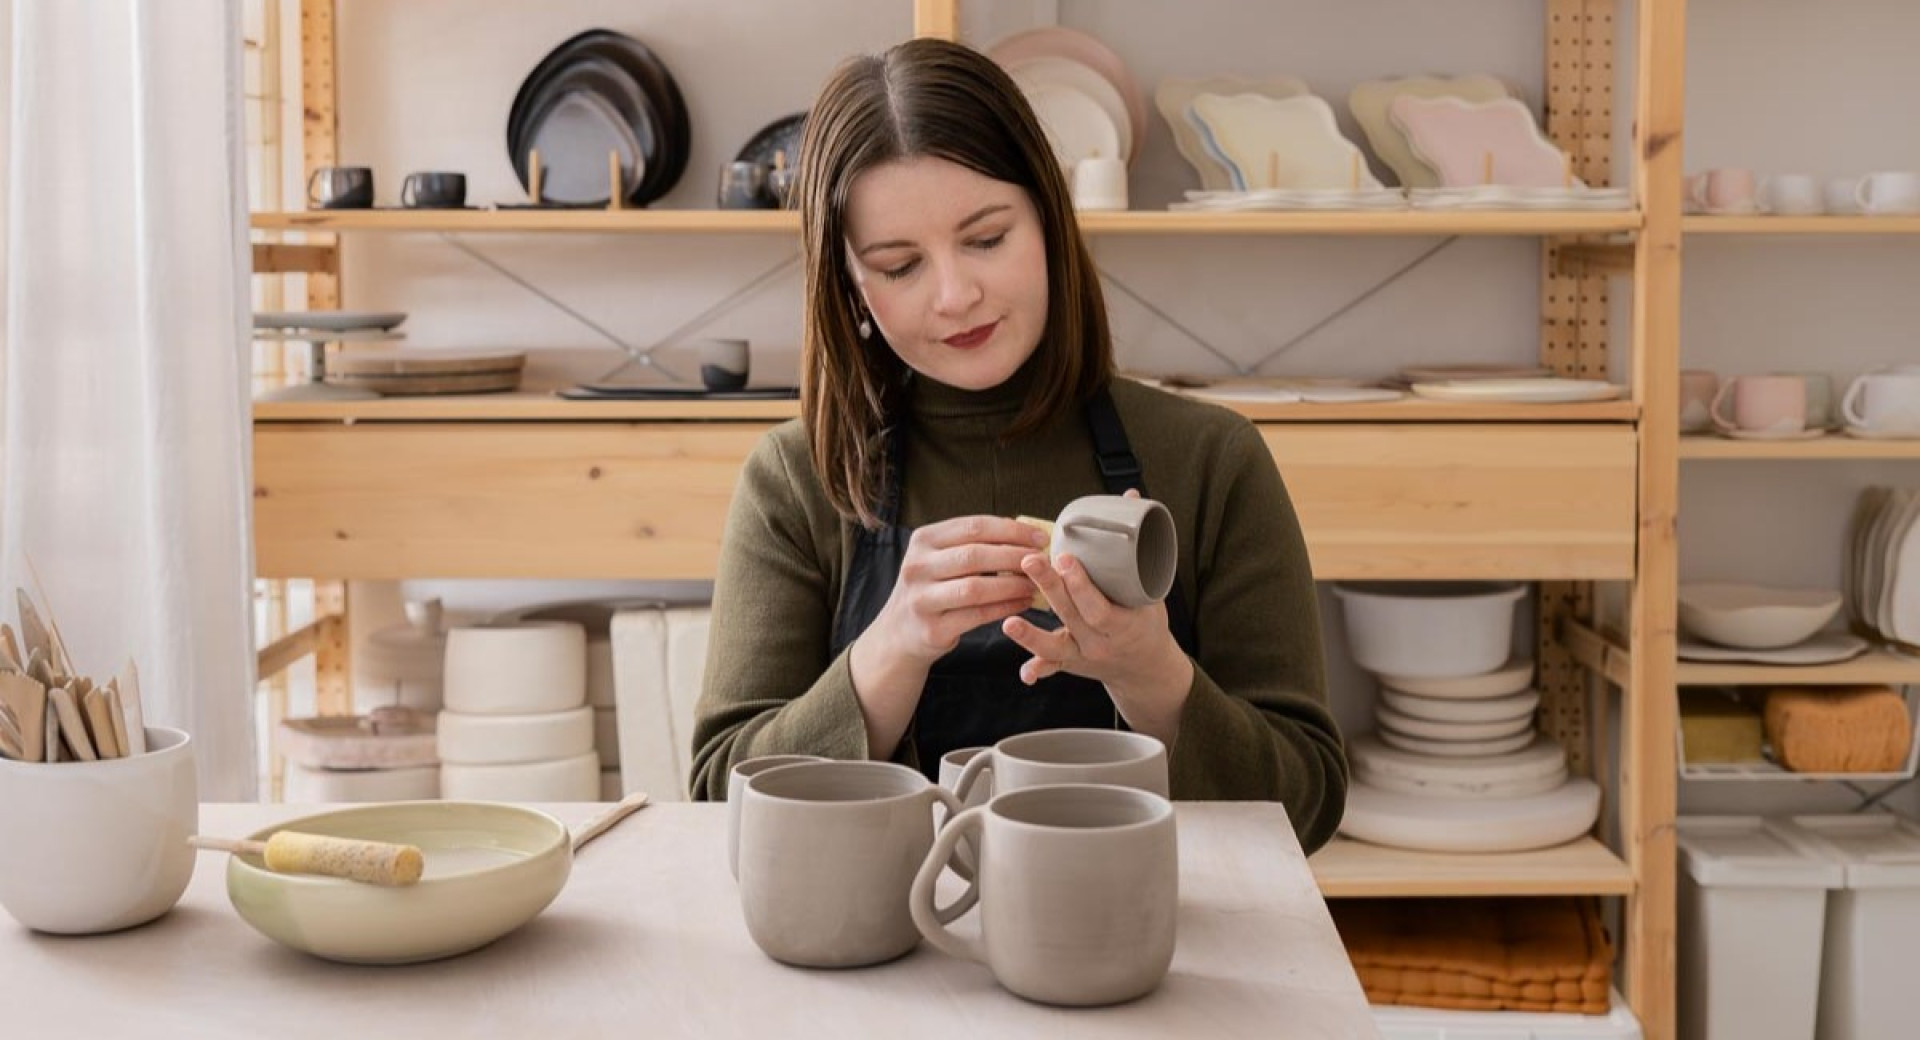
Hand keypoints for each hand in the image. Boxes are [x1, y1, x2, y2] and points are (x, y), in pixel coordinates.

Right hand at [850, 515, 1048, 758]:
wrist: (899, 633)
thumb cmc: (932, 589)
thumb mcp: (940, 558)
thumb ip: (973, 545)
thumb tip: (1026, 535)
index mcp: (923, 540)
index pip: (974, 527)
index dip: (1011, 530)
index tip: (1040, 537)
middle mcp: (917, 566)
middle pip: (975, 555)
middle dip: (1015, 556)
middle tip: (1042, 560)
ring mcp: (921, 599)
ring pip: (976, 587)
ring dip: (1012, 585)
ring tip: (1035, 584)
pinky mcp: (932, 629)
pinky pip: (977, 616)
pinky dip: (1004, 608)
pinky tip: (1022, 603)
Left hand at [1001, 492, 1192, 740]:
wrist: (1146, 667)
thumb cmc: (1147, 620)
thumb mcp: (1151, 588)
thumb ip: (1137, 544)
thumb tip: (1131, 496)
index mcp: (1126, 624)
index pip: (1100, 605)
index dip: (1081, 584)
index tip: (1065, 557)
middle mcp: (1103, 642)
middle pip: (1073, 616)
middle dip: (1051, 589)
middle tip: (1030, 562)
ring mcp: (1085, 655)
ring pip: (1056, 646)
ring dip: (1031, 635)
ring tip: (1009, 622)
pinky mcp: (1070, 663)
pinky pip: (1053, 666)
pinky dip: (1038, 669)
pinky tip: (1024, 673)